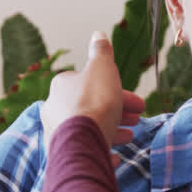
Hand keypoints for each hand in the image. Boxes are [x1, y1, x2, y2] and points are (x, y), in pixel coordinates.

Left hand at [41, 31, 144, 151]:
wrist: (82, 143)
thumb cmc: (94, 103)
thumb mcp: (102, 69)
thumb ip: (101, 52)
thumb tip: (98, 35)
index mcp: (63, 85)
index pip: (93, 83)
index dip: (118, 90)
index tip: (137, 102)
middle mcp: (55, 108)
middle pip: (92, 106)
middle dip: (117, 111)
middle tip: (136, 119)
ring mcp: (58, 133)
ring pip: (89, 128)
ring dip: (112, 130)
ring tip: (129, 136)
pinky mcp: (63, 154)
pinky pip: (85, 149)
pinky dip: (100, 150)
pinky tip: (113, 156)